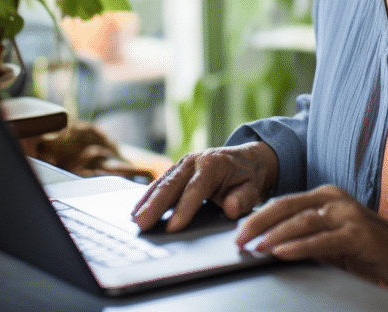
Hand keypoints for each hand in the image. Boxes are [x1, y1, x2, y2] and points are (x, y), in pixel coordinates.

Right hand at [131, 141, 277, 232]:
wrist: (247, 159)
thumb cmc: (248, 177)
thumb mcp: (253, 189)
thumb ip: (242, 199)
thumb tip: (230, 208)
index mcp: (213, 164)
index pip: (196, 189)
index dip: (184, 209)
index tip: (173, 227)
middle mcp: (194, 161)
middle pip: (171, 185)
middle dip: (155, 205)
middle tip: (141, 224)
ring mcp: (182, 164)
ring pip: (161, 183)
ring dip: (146, 202)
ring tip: (134, 220)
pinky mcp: (176, 171)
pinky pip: (160, 184)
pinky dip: (147, 197)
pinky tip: (137, 210)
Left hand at [235, 185, 387, 293]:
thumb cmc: (377, 255)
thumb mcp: (336, 246)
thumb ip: (310, 241)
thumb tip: (274, 247)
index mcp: (329, 198)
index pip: (285, 204)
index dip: (259, 217)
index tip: (239, 233)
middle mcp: (337, 200)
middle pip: (288, 207)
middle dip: (258, 223)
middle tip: (238, 240)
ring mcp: (350, 215)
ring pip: (303, 221)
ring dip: (274, 235)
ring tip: (254, 247)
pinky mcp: (361, 235)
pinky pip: (323, 240)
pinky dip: (299, 246)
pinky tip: (281, 252)